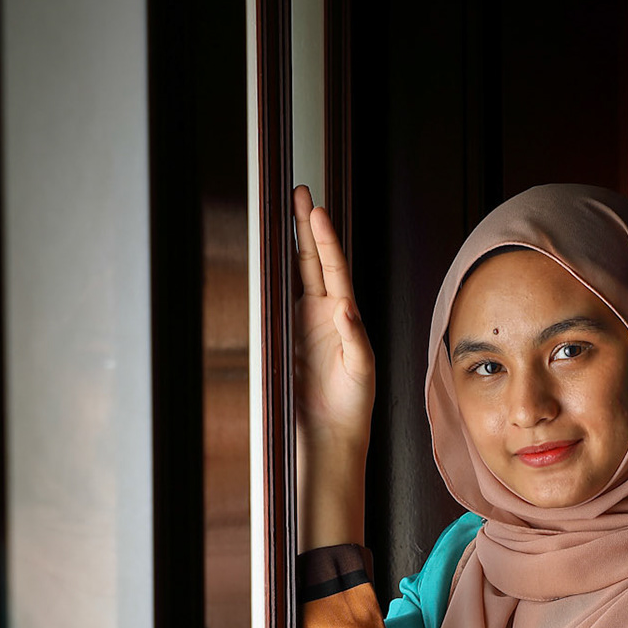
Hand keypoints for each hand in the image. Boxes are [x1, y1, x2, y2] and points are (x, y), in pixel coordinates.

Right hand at [291, 185, 374, 449]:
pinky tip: (266, 256)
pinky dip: (272, 277)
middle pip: (313, 260)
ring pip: (294, 275)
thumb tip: (345, 307)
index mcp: (345, 316)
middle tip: (298, 193)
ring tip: (282, 214)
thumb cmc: (352, 404)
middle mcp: (324, 314)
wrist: (329, 434)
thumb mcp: (361, 369)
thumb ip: (355, 337)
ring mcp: (302, 323)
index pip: (334, 268)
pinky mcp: (284, 338)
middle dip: (305, 226)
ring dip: (289, 244)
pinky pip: (275, 301)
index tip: (315, 211)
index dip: (324, 239)